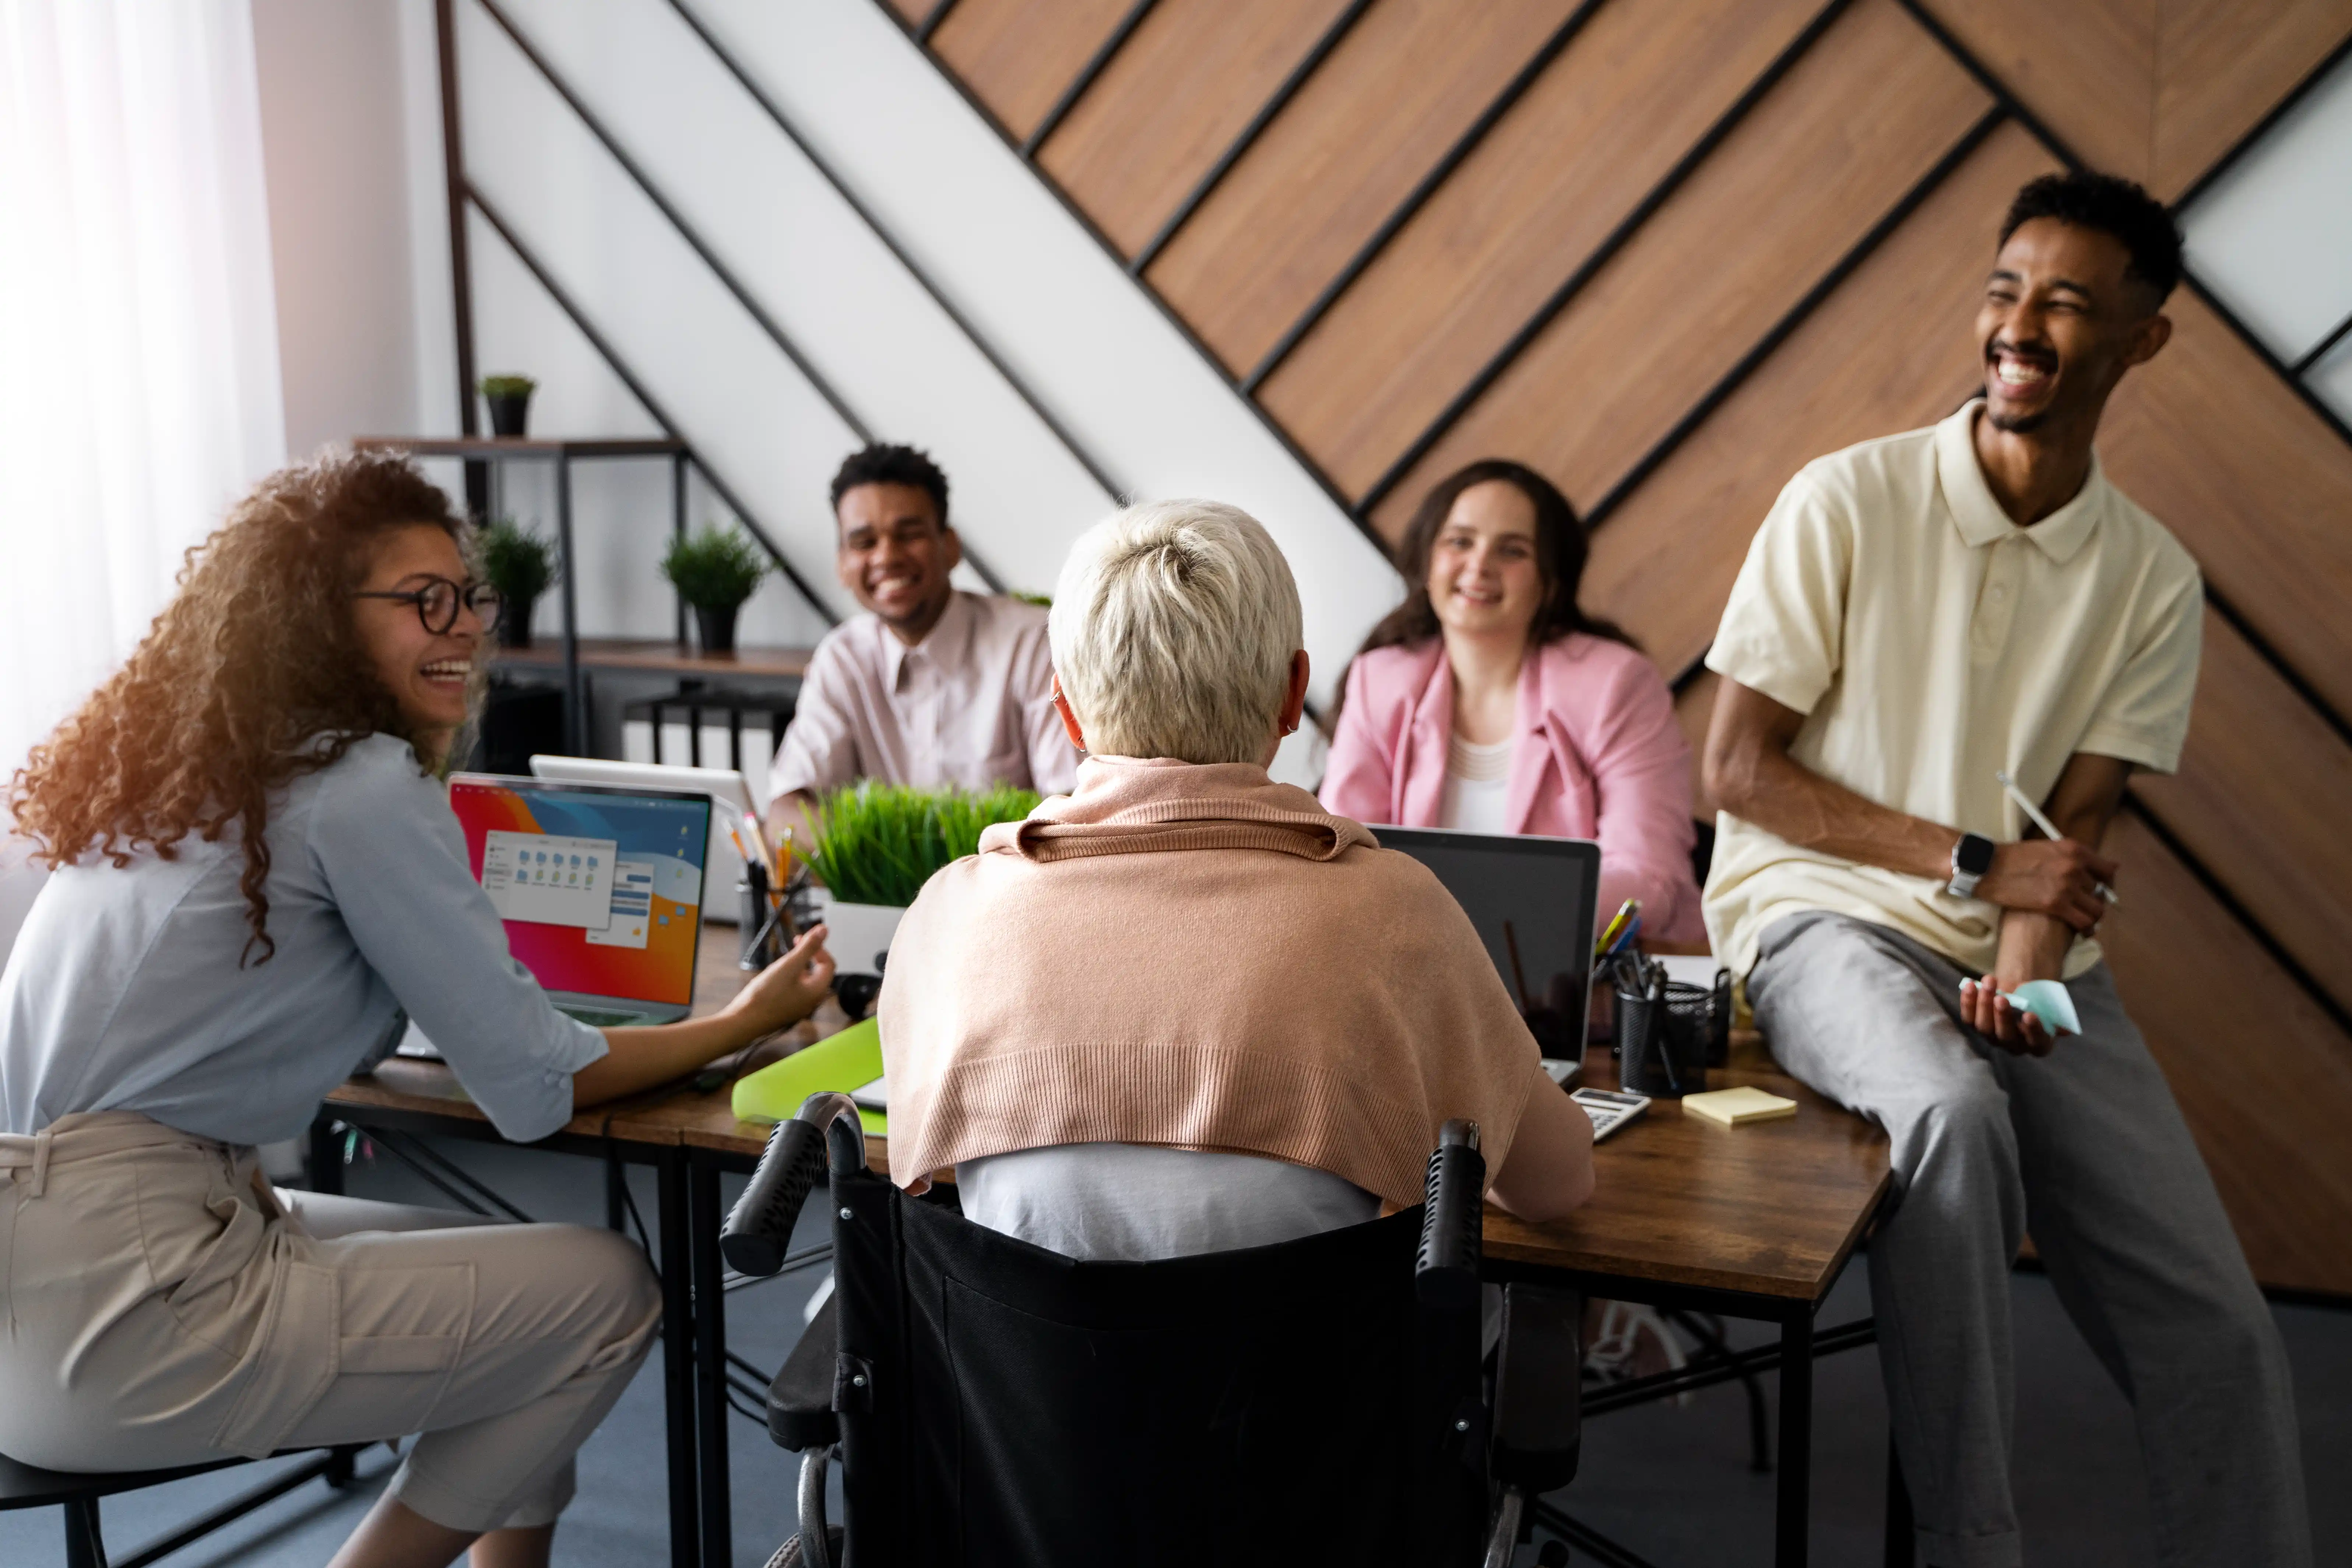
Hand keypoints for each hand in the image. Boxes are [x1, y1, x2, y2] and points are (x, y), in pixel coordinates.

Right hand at [723, 923, 835, 1039]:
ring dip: (796, 966)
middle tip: (792, 944)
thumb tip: (824, 929)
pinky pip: (793, 988)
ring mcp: (799, 1007)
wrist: (743, 1021)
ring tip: (780, 961)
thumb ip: (808, 947)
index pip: (829, 964)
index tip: (801, 938)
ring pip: (804, 979)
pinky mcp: (786, 1009)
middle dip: (806, 955)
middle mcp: (812, 1001)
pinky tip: (772, 976)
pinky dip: (788, 977)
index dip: (818, 948)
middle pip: (817, 971)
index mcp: (817, 991)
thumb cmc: (766, 995)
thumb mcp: (788, 965)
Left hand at [1958, 974, 2059, 1056]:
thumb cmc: (2039, 999)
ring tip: (1989, 983)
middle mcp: (2014, 1045)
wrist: (2021, 990)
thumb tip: (2061, 1028)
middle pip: (2005, 1036)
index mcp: (2038, 1043)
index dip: (2033, 1030)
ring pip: (1984, 1027)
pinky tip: (1970, 985)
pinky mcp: (1975, 1025)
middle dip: (2003, 1017)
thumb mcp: (2049, 1004)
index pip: (2036, 1042)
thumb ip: (2052, 1013)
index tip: (2030, 1015)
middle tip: (2002, 998)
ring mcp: (1993, 1037)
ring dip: (1984, 1004)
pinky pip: (1968, 1018)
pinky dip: (1968, 1002)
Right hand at [1973, 838, 2116, 931]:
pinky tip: (2082, 931)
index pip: (2108, 870)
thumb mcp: (2046, 848)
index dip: (2106, 882)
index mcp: (2074, 850)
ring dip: (2092, 916)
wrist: (1986, 867)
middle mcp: (2075, 866)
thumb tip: (2088, 869)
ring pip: (2097, 908)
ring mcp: (2067, 886)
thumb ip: (2069, 857)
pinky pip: (2084, 922)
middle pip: (2100, 890)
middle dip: (2093, 900)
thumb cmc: (2011, 858)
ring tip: (2084, 920)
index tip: (2099, 889)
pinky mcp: (2056, 904)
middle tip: (2082, 906)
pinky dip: (2086, 929)